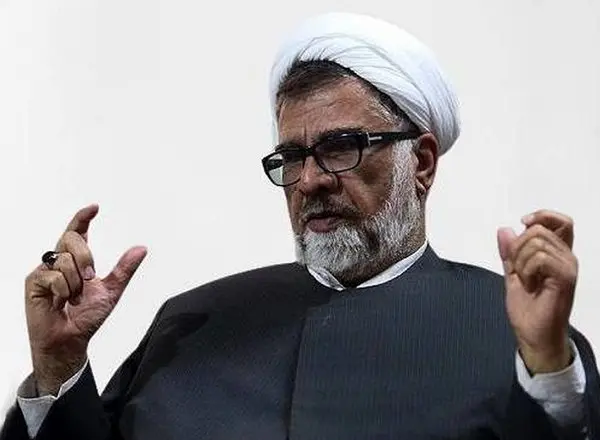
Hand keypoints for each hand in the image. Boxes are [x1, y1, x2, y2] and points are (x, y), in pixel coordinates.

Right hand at [25, 204, 146, 394]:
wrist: (71, 339)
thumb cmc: (86, 316)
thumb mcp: (112, 290)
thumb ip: (124, 269)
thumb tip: (141, 249)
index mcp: (75, 260)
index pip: (77, 232)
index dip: (83, 218)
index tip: (94, 208)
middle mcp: (58, 261)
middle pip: (71, 239)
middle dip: (86, 257)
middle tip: (91, 278)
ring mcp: (44, 271)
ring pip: (64, 259)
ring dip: (76, 282)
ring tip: (73, 298)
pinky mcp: (34, 283)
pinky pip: (53, 277)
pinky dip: (63, 291)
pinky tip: (60, 302)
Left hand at [497, 210, 577, 373]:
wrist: (533, 335)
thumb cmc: (528, 308)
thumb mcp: (512, 274)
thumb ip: (509, 253)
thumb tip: (504, 229)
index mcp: (557, 254)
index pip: (561, 221)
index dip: (542, 215)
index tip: (523, 222)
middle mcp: (566, 257)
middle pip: (538, 229)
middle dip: (517, 247)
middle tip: (518, 270)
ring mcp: (568, 266)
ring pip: (536, 242)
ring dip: (521, 261)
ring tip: (526, 281)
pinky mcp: (566, 278)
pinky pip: (540, 257)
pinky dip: (527, 269)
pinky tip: (530, 285)